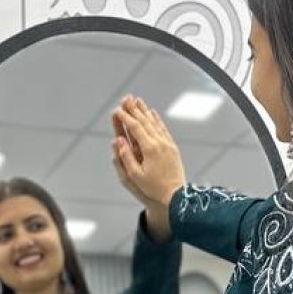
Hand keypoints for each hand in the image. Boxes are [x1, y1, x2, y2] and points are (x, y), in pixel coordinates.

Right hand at [111, 95, 185, 209]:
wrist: (176, 195)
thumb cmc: (153, 188)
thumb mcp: (135, 176)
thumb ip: (125, 157)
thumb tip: (117, 140)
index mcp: (149, 149)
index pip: (134, 128)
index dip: (124, 117)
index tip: (116, 110)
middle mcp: (159, 143)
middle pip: (144, 121)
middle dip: (134, 109)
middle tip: (125, 98)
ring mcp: (167, 143)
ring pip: (154, 122)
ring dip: (144, 111)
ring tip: (137, 100)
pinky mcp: (172, 147)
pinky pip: (162, 129)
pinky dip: (156, 119)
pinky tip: (152, 113)